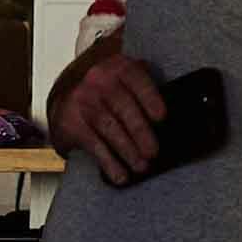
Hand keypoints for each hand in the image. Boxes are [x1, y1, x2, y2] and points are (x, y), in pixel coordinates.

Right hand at [54, 46, 167, 184]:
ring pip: (108, 127)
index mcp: (118, 67)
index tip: (162, 117)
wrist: (68, 101)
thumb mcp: (126, 83)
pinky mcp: (71, 122)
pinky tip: (120, 175)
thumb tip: (173, 122)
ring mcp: (82, 99)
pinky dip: (109, 162)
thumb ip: (145, 92)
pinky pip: (93, 144)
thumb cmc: (108, 95)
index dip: (149, 97)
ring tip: (141, 166)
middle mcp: (98, 79)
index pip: (136, 78)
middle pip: (123, 106)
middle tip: (153, 152)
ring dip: (127, 150)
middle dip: (140, 131)